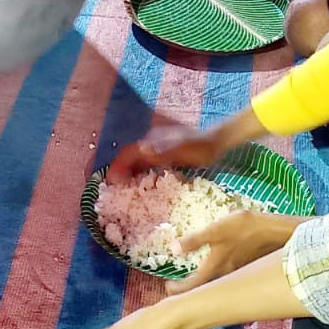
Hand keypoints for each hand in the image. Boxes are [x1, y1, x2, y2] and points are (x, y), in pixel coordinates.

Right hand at [107, 123, 224, 182]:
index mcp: (153, 141)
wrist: (218, 140)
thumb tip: (140, 148)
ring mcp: (159, 146)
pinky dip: (139, 171)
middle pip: (130, 155)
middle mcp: (152, 142)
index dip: (117, 166)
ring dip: (128, 171)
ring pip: (137, 158)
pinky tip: (142, 182)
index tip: (110, 182)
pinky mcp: (166, 152)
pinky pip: (147, 162)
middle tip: (112, 188)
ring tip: (122, 188)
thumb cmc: (202, 147)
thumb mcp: (184, 150)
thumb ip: (162, 150)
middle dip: (119, 169)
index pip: (129, 153)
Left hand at [165, 210, 302, 294]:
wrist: (282, 234)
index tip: (167, 287)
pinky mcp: (247, 274)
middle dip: (190, 291)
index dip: (177, 289)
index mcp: (215, 269)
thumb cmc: (248, 229)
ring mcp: (238, 278)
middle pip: (204, 291)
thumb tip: (172, 250)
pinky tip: (218, 274)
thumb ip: (195, 240)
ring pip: (216, 289)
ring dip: (204, 287)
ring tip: (195, 281)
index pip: (191, 287)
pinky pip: (229, 285)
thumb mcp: (218, 229)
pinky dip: (219, 283)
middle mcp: (226, 279)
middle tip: (178, 286)